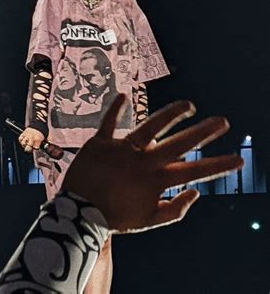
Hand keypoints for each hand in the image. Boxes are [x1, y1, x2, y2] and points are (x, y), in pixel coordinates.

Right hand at [18, 127, 45, 152]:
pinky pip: (20, 139)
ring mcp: (27, 135)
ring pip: (23, 143)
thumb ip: (46, 142)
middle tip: (30, 149)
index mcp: (38, 139)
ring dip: (24, 145)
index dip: (35, 150)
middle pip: (28, 148)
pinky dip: (21, 141)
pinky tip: (24, 141)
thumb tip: (47, 147)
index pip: (35, 148)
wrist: (39, 121)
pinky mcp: (24, 133)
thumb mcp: (46, 136)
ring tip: (27, 145)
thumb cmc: (43, 129)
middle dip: (29, 150)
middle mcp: (31, 138)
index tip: (36, 149)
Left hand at [63, 94, 243, 232]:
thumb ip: (175, 210)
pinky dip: (115, 109)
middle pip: (178, 144)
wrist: (78, 213)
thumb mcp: (149, 221)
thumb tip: (196, 194)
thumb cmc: (116, 217)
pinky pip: (108, 122)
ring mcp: (121, 150)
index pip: (194, 172)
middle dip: (203, 132)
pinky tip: (123, 94)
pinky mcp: (100, 143)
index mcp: (156, 181)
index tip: (238, 158)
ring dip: (170, 114)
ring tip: (188, 104)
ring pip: (149, 127)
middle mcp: (142, 162)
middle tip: (222, 121)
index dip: (218, 165)